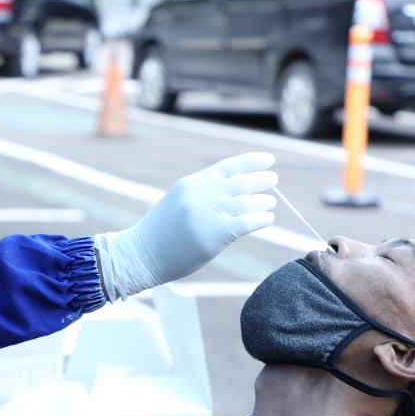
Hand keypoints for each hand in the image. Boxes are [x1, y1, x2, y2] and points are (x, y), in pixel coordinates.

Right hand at [94, 152, 277, 300]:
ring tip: (271, 203)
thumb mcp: (178, 203)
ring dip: (263, 201)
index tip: (268, 160)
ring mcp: (207, 213)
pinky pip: (246, 222)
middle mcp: (200, 194)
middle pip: (240, 182)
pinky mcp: (214, 234)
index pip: (227, 166)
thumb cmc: (160, 233)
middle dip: (260, 179)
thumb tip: (233, 192)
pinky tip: (268, 219)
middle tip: (273, 180)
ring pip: (246, 202)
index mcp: (191, 184)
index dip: (251, 161)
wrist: (141, 256)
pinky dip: (260, 219)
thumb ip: (203, 194)